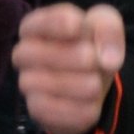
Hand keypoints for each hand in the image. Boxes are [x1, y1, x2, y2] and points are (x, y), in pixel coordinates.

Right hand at [13, 2, 124, 133]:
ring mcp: (27, 83)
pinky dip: (77, 109)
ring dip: (78, 85)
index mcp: (36, 27)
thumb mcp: (105, 27)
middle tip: (92, 60)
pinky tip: (91, 104)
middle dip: (69, 56)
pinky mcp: (36, 110)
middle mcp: (24, 54)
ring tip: (95, 84)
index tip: (78, 27)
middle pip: (31, 53)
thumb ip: (109, 29)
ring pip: (41, 84)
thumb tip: (108, 59)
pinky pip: (51, 111)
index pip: (34, 22)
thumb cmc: (91, 46)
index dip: (55, 23)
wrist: (92, 85)